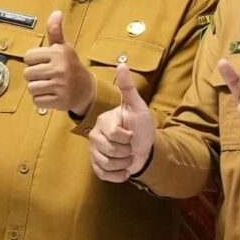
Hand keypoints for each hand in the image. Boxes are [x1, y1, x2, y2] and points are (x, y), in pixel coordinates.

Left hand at [26, 10, 96, 115]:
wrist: (87, 89)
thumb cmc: (70, 66)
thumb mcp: (64, 47)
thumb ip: (55, 31)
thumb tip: (56, 12)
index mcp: (58, 53)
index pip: (28, 57)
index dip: (33, 61)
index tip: (44, 63)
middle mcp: (59, 68)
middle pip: (28, 74)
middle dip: (34, 76)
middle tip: (46, 76)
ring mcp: (60, 85)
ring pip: (31, 88)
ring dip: (37, 88)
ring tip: (48, 85)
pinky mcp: (60, 100)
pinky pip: (37, 101)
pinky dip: (41, 100)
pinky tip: (51, 94)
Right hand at [88, 63, 155, 181]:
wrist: (145, 147)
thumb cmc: (141, 126)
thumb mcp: (138, 106)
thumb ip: (128, 88)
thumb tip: (122, 64)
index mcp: (103, 121)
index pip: (114, 135)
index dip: (128, 138)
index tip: (132, 134)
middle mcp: (95, 136)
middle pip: (110, 151)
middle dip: (127, 151)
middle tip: (130, 146)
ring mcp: (94, 152)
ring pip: (107, 164)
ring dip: (124, 163)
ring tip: (128, 155)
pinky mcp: (97, 167)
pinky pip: (104, 175)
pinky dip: (119, 175)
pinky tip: (125, 168)